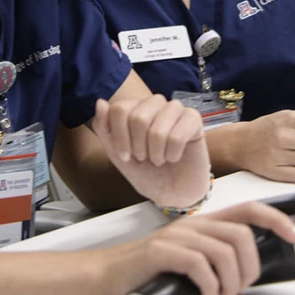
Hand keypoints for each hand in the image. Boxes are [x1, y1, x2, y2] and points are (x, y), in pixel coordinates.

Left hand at [92, 96, 210, 209]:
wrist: (171, 192)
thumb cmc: (145, 171)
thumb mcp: (117, 154)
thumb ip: (105, 128)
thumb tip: (100, 102)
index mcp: (135, 107)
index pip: (119, 109)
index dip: (120, 138)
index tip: (125, 155)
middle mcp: (155, 103)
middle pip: (138, 118)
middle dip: (138, 147)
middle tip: (145, 158)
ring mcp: (175, 109)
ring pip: (157, 130)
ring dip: (156, 154)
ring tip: (160, 159)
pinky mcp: (194, 120)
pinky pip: (177, 137)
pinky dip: (172, 155)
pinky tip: (175, 157)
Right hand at [97, 201, 294, 294]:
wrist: (105, 276)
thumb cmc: (147, 274)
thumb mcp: (190, 280)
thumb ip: (218, 287)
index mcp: (205, 226)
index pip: (248, 210)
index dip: (276, 218)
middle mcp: (194, 225)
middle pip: (242, 234)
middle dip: (250, 267)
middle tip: (238, 290)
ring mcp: (177, 236)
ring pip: (225, 249)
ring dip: (231, 281)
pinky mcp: (161, 251)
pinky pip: (199, 263)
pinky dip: (211, 285)